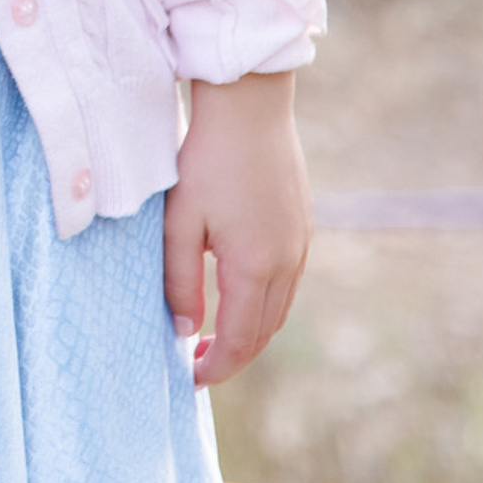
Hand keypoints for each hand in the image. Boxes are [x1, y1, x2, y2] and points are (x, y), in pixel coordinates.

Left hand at [163, 70, 309, 386]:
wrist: (249, 105)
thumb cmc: (206, 158)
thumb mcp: (180, 221)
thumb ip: (179, 281)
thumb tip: (184, 331)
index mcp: (255, 266)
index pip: (240, 340)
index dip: (216, 367)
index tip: (190, 377)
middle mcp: (287, 262)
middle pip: (265, 332)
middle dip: (234, 355)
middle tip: (198, 362)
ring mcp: (300, 243)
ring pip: (280, 309)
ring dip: (252, 331)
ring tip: (216, 335)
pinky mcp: (303, 224)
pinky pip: (288, 281)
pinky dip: (266, 302)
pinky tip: (240, 293)